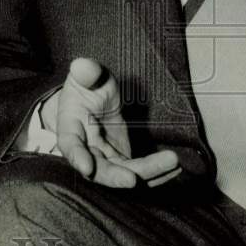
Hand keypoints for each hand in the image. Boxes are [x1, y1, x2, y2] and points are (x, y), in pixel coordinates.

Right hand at [50, 58, 180, 188]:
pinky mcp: (123, 159)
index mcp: (71, 127)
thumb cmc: (87, 87)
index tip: (87, 167)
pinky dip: (156, 172)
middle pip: (100, 169)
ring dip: (147, 173)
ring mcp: (106, 157)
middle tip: (134, 179)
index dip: (77, 157)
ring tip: (171, 162)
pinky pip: (139, 171)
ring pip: (124, 172)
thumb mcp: (86, 76)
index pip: (70, 145)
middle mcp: (87, 149)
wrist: (93, 100)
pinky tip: (174, 167)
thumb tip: (82, 65)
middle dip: (116, 176)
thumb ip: (87, 72)